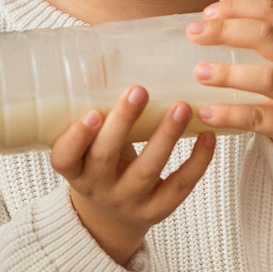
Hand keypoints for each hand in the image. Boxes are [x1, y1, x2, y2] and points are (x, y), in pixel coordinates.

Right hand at [50, 84, 215, 264]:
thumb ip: (94, 102)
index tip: (91, 113)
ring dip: (165, 137)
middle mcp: (97, 189)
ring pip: (147, 171)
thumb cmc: (99, 162)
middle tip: (139, 90)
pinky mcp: (158, 211)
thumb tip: (106, 55)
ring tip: (182, 107)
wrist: (111, 216)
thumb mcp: (90, 140)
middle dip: (123, 123)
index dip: (76, 138)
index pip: (65, 158)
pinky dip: (196, 161)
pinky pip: (179, 186)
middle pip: (105, 158)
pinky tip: (207, 136)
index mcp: (74, 170)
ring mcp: (128, 202)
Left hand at [188, 0, 272, 152]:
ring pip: (266, 79)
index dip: (238, 8)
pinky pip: (259, 117)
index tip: (207, 13)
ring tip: (199, 72)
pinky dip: (229, 114)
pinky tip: (205, 112)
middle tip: (194, 33)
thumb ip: (262, 22)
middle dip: (227, 31)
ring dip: (228, 74)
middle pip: (268, 38)